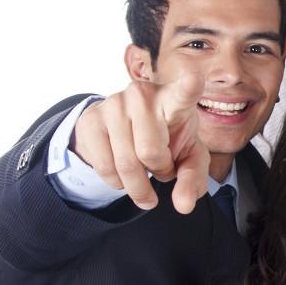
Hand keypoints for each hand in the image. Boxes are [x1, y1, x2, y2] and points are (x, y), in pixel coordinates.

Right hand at [69, 72, 208, 212]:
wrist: (126, 127)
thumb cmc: (169, 138)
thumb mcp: (189, 156)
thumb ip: (193, 179)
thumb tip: (184, 206)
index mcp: (174, 99)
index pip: (183, 94)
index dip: (188, 87)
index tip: (194, 78)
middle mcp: (142, 95)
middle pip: (150, 153)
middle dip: (160, 172)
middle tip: (164, 168)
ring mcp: (113, 105)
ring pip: (126, 164)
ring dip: (139, 183)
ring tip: (146, 170)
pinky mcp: (90, 120)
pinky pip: (104, 167)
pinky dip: (118, 182)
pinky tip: (124, 172)